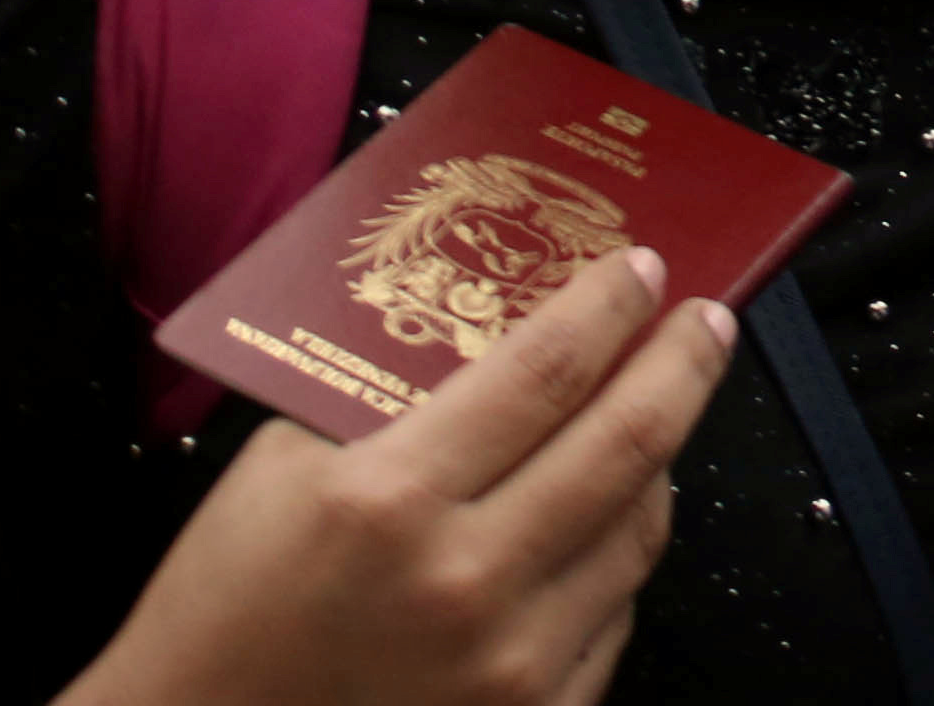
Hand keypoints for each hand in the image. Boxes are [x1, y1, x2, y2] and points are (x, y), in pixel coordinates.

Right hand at [56, 249, 731, 705]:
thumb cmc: (227, 613)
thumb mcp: (283, 474)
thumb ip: (389, 407)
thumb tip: (499, 342)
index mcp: (392, 500)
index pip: (546, 371)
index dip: (608, 307)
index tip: (642, 268)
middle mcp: (466, 583)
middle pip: (625, 442)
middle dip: (682, 363)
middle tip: (706, 321)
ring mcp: (510, 667)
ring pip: (637, 534)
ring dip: (659, 461)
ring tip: (655, 413)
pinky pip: (612, 619)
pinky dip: (616, 559)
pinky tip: (604, 523)